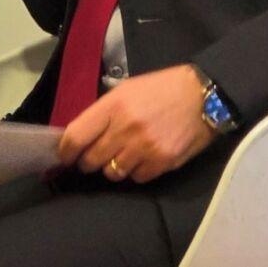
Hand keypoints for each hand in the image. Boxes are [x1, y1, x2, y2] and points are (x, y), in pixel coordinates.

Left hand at [57, 65, 215, 182]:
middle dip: (88, 161)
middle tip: (93, 157)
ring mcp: (144, 148)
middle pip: (92, 159)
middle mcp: (125, 128)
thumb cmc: (162, 89)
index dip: (66, 151)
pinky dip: (136, 172)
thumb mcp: (127, 89)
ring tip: (122, 156)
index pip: (76, 136)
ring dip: (113, 167)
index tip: (65, 155)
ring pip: (113, 172)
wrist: (202, 95)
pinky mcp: (162, 162)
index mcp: (113, 106)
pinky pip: (137, 178)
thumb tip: (84, 135)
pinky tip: (143, 158)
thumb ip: (104, 112)